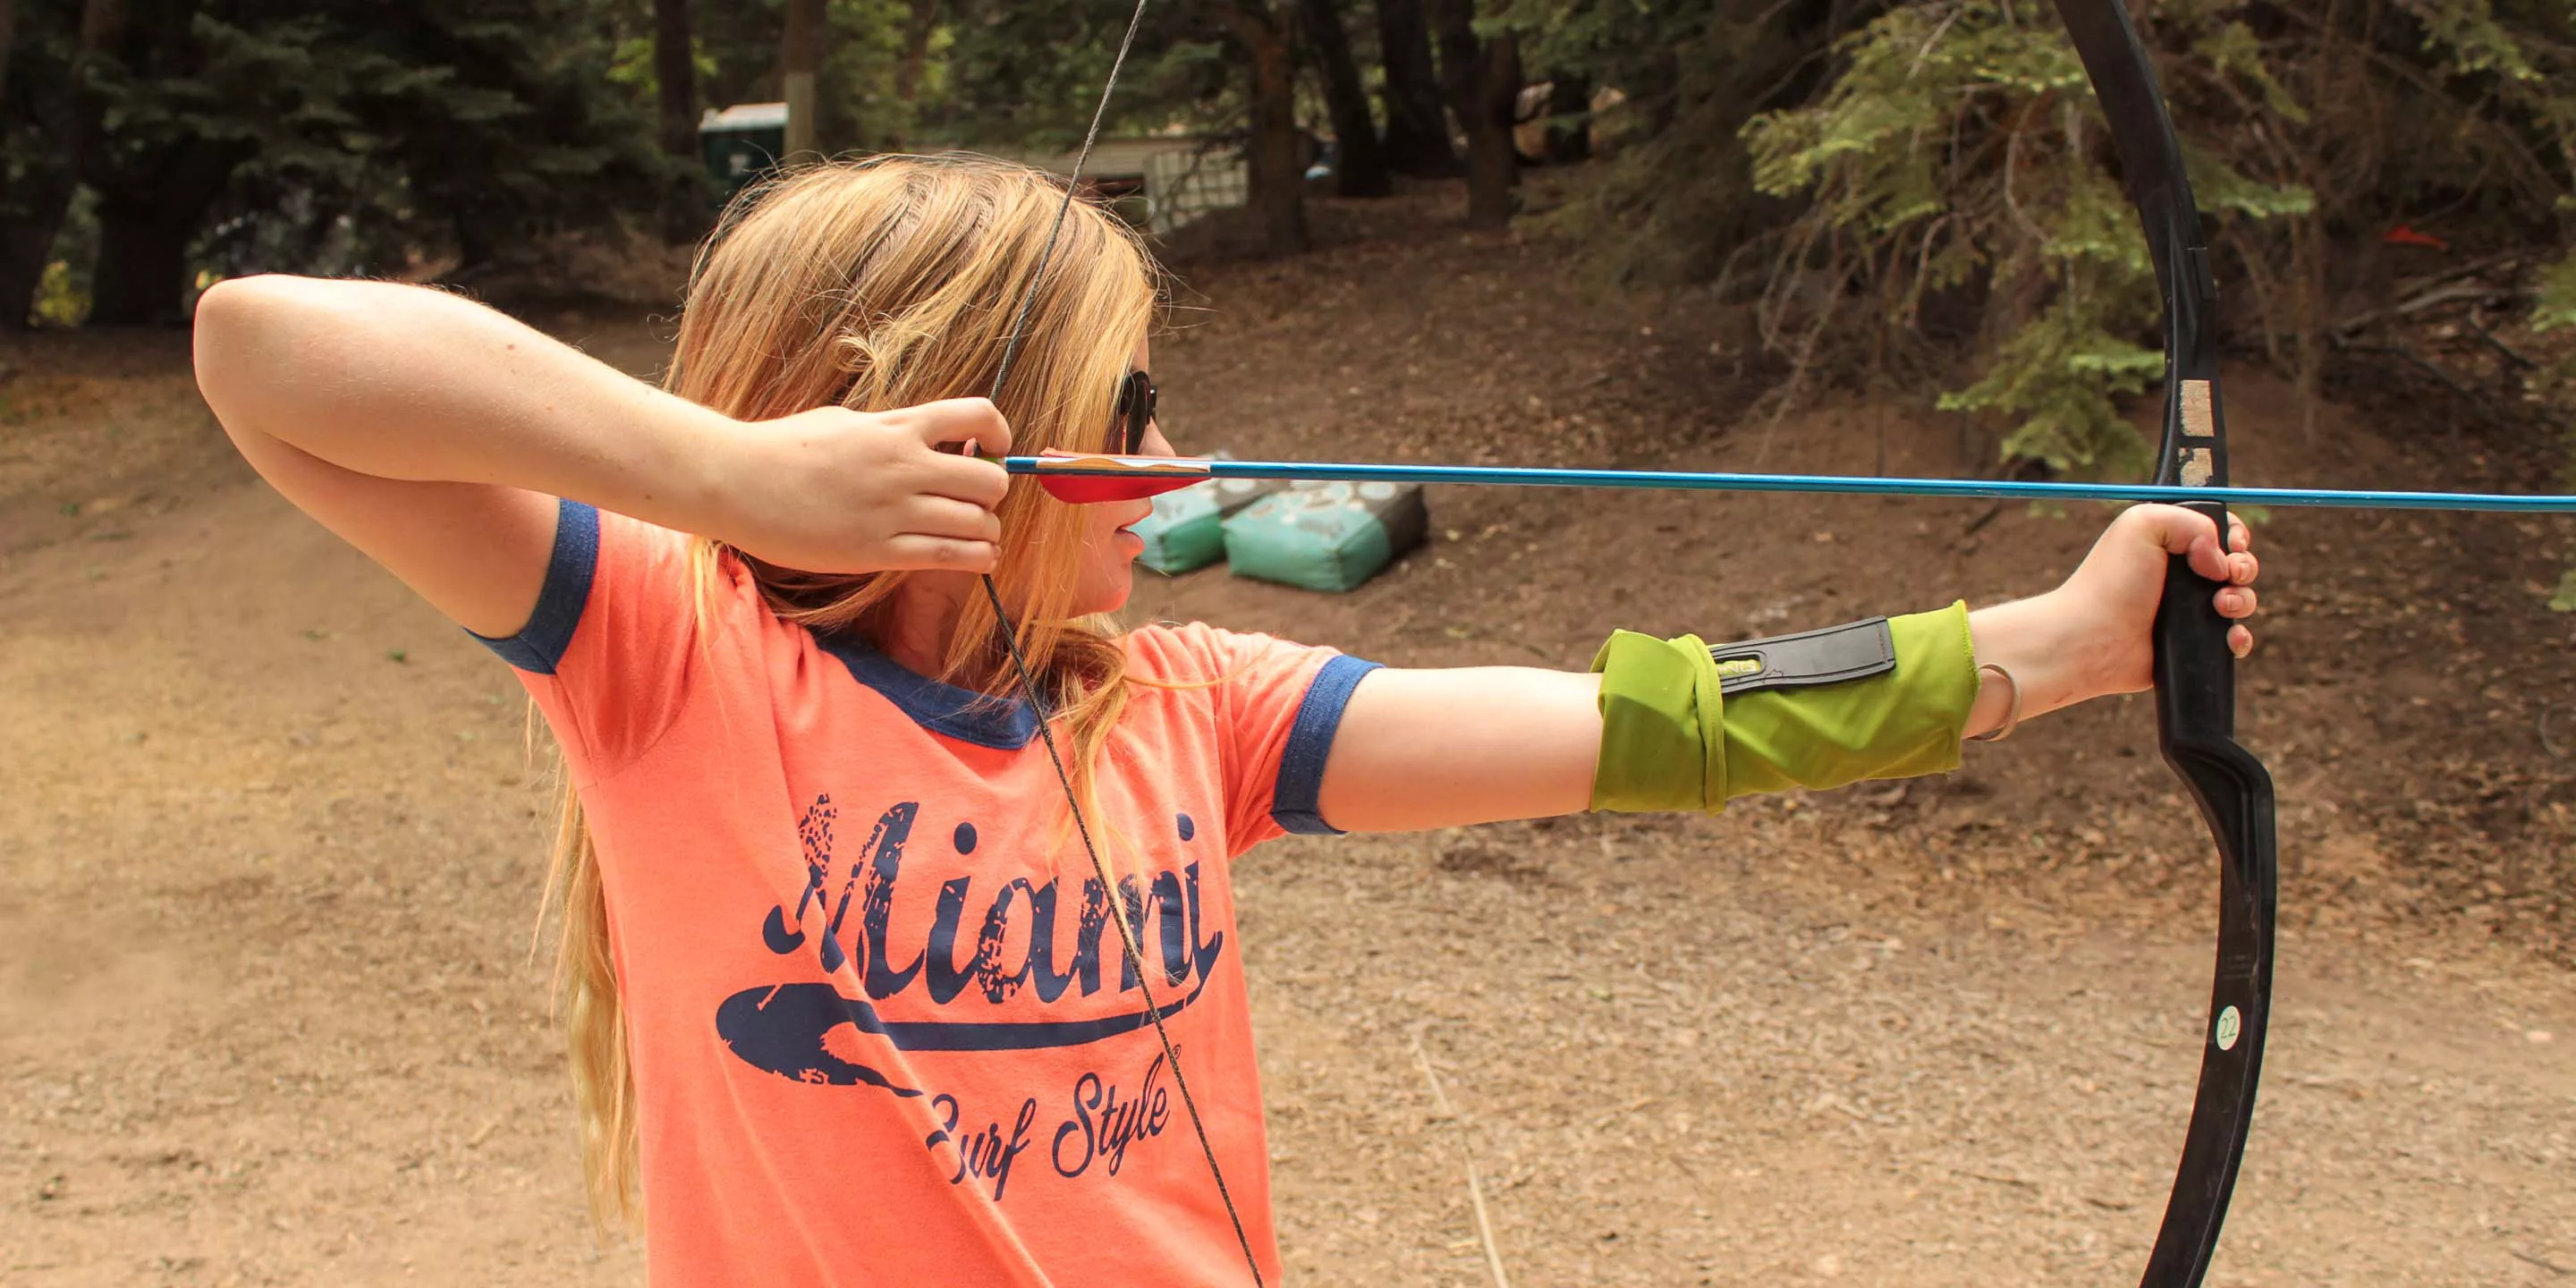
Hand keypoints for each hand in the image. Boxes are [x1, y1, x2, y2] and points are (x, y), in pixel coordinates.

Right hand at [707, 398, 1014, 573]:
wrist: (736, 482)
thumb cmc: (783, 449)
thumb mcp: (845, 422)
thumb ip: (891, 430)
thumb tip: (927, 439)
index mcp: (896, 426)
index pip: (977, 416)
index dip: (999, 434)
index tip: (994, 449)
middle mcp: (903, 465)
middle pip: (990, 480)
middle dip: (994, 493)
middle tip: (978, 501)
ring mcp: (893, 510)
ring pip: (979, 523)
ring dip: (988, 531)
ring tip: (979, 536)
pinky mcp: (879, 551)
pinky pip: (953, 557)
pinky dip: (977, 559)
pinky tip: (977, 558)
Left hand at [1969, 505, 2260, 723]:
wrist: (2092, 638)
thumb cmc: (2111, 580)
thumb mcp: (2143, 524)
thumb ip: (2191, 521)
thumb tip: (2220, 560)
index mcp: (2170, 544)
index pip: (2219, 530)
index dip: (2235, 534)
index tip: (2232, 543)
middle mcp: (2181, 577)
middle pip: (2237, 565)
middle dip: (2245, 567)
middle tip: (2230, 574)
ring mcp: (2188, 612)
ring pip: (2241, 601)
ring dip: (2243, 600)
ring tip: (2221, 605)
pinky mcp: (2193, 644)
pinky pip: (2233, 641)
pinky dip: (2240, 639)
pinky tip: (2229, 637)